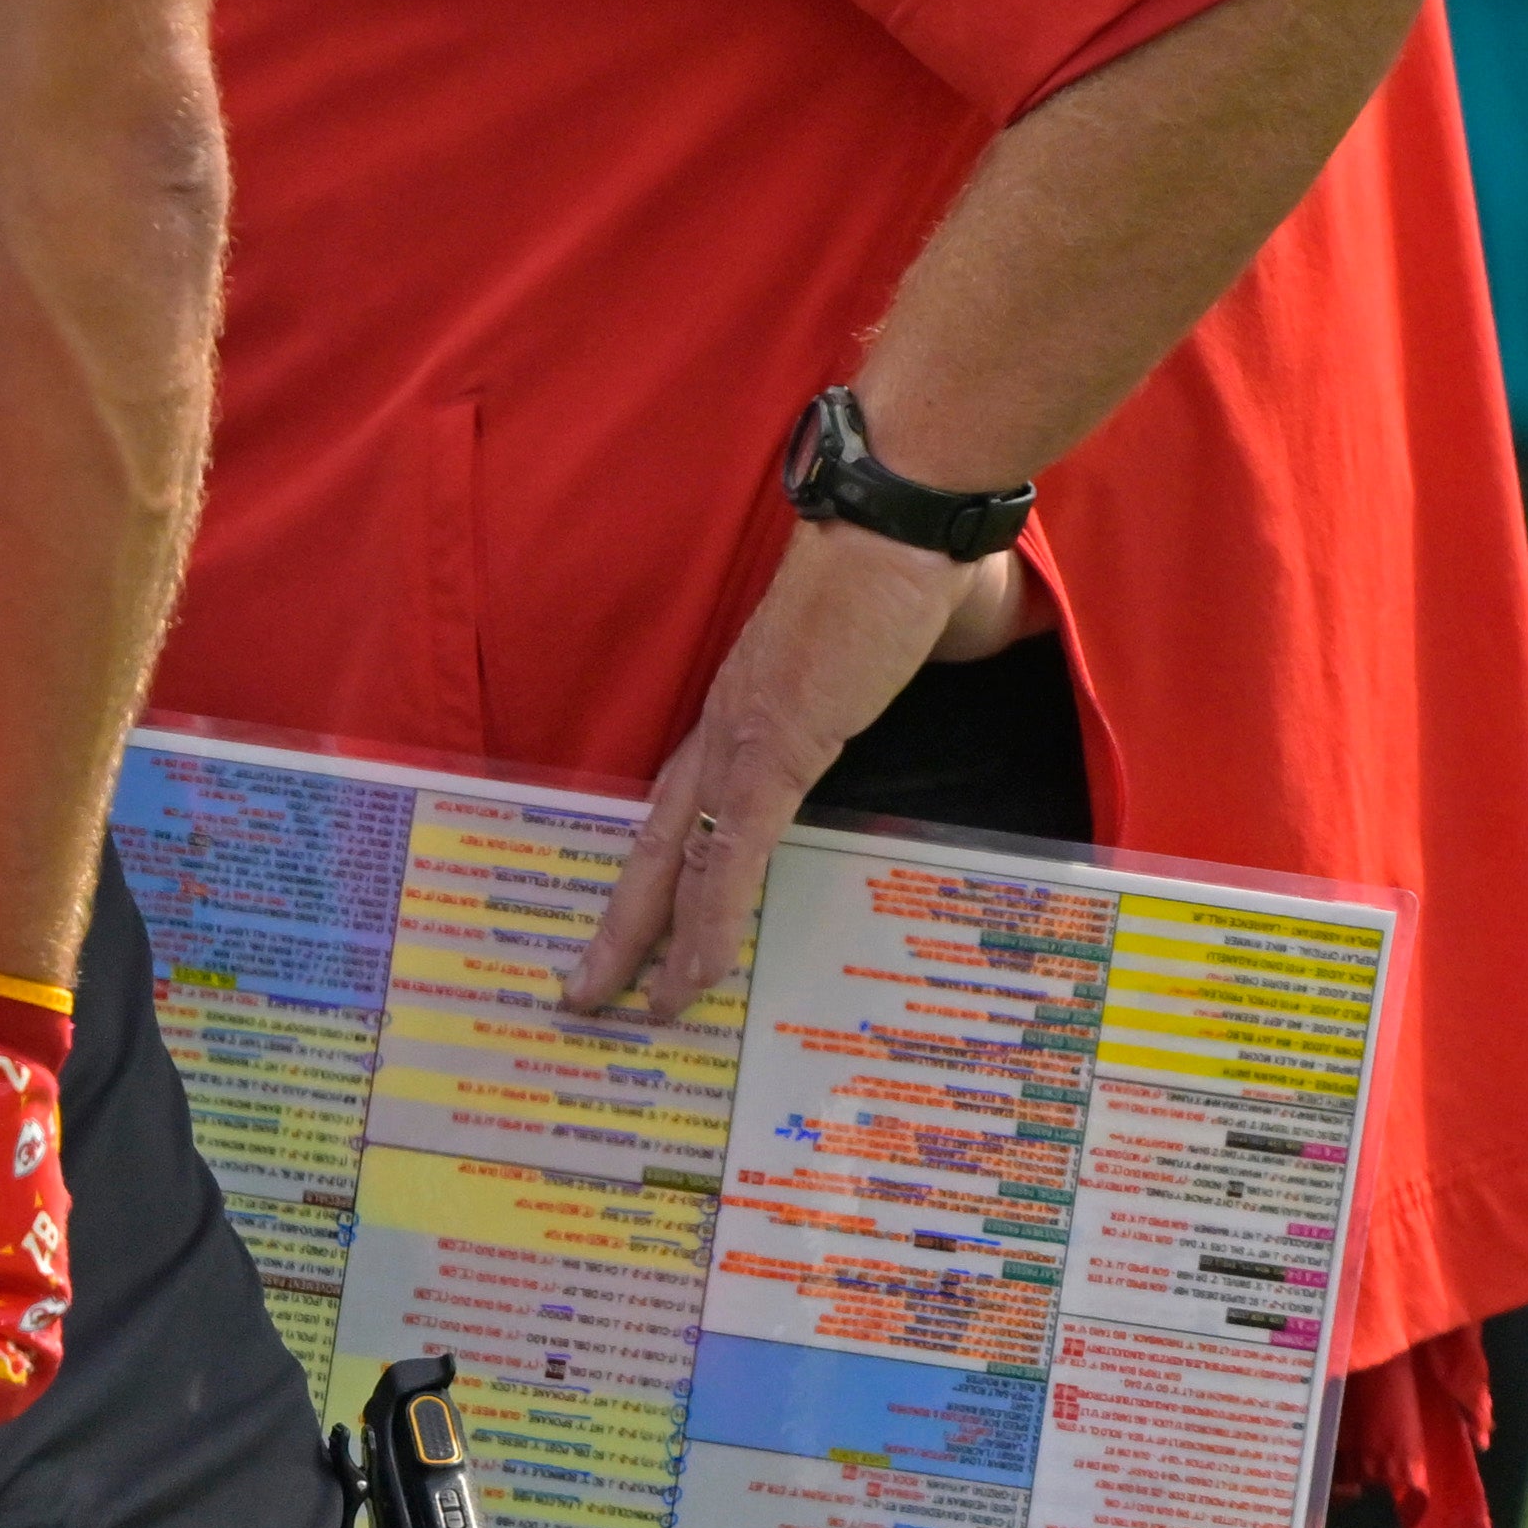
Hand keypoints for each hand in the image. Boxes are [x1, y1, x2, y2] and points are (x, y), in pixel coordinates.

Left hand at [564, 518, 975, 1021]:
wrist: (898, 517)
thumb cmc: (899, 562)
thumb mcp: (875, 644)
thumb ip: (879, 672)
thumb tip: (944, 653)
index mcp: (737, 709)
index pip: (677, 806)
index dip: (653, 872)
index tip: (634, 923)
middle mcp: (719, 730)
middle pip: (648, 846)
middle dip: (617, 927)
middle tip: (582, 994)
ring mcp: (739, 743)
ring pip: (673, 865)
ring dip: (649, 945)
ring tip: (630, 1010)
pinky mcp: (773, 752)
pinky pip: (728, 857)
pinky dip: (709, 923)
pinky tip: (693, 976)